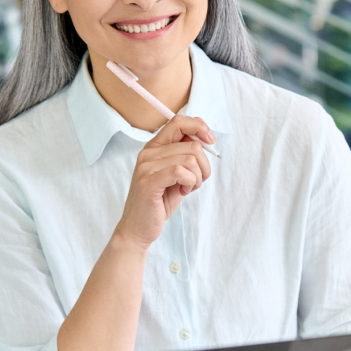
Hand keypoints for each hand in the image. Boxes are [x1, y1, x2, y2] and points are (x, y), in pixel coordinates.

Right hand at [115, 115, 214, 249]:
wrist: (139, 228)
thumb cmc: (160, 201)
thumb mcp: (176, 174)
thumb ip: (186, 155)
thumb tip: (204, 137)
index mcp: (154, 147)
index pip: (178, 122)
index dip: (199, 127)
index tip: (210, 141)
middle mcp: (148, 153)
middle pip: (192, 145)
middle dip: (204, 165)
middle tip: (195, 181)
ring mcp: (146, 166)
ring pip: (190, 158)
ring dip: (197, 177)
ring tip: (187, 187)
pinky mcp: (149, 181)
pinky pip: (181, 171)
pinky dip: (190, 182)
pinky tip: (183, 191)